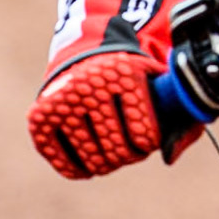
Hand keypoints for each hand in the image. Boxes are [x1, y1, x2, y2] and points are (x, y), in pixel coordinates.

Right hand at [28, 50, 166, 178]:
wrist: (86, 49)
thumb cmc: (129, 74)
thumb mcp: (157, 80)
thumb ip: (178, 114)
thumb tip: (168, 157)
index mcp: (123, 72)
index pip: (144, 132)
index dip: (149, 142)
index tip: (147, 137)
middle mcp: (89, 85)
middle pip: (118, 149)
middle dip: (128, 154)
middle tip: (128, 148)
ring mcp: (62, 102)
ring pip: (93, 158)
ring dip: (107, 162)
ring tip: (111, 152)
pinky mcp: (40, 117)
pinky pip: (64, 162)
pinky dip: (80, 168)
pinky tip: (90, 161)